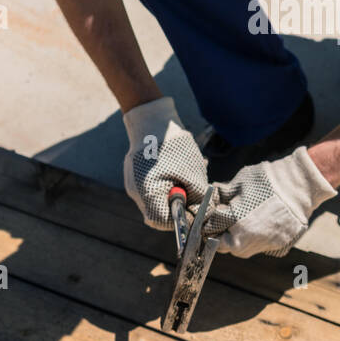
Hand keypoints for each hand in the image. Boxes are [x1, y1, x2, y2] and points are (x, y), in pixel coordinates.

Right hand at [122, 97, 208, 229]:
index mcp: (146, 192)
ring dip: (176, 194)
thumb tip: (204, 215)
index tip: (195, 209)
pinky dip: (170, 184)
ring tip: (186, 176)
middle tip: (193, 191)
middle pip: (160, 213)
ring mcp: (135, 184)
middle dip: (180, 206)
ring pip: (159, 201)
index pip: (162, 221)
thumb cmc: (174, 145)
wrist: (152, 118)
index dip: (181, 219)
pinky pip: (156, 188)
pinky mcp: (139, 176)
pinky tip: (178, 170)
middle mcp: (136, 192)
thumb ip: (198, 197)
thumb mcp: (192, 173)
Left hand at [207, 146, 336, 257]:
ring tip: (241, 223)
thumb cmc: (267, 181)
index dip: (208, 221)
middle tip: (223, 220)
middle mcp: (247, 240)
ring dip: (236, 239)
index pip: (210, 229)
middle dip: (220, 234)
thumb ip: (221, 197)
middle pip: (224, 245)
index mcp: (234, 223)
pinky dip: (254, 238)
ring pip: (240, 250)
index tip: (209, 216)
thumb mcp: (238, 184)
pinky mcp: (276, 246)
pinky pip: (258, 247)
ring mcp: (263, 245)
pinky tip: (258, 224)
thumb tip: (211, 201)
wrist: (299, 186)